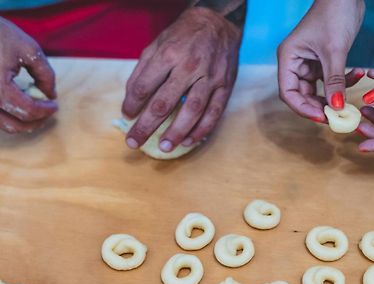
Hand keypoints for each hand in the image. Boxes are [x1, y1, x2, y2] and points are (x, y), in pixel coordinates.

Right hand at [0, 18, 56, 133]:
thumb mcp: (28, 49)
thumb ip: (45, 74)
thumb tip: (51, 95)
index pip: (28, 111)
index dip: (46, 110)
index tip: (55, 104)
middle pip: (15, 126)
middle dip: (36, 121)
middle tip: (47, 111)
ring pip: (3, 125)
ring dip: (22, 122)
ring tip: (36, 109)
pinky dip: (9, 115)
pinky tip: (20, 103)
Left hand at [122, 7, 241, 151]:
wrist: (219, 24)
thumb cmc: (184, 36)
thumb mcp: (158, 43)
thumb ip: (143, 71)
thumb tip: (131, 100)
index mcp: (168, 54)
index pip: (144, 85)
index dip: (132, 104)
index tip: (127, 116)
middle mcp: (189, 67)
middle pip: (164, 103)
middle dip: (147, 125)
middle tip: (134, 142)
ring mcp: (209, 78)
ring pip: (192, 111)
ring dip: (176, 132)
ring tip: (164, 147)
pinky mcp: (225, 87)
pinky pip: (214, 113)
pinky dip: (201, 130)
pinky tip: (189, 141)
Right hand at [277, 0, 364, 121]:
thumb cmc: (335, 13)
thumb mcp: (335, 50)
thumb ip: (334, 81)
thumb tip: (336, 108)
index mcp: (288, 59)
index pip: (288, 93)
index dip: (302, 108)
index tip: (321, 117)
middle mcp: (295, 63)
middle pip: (302, 96)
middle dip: (319, 106)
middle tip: (337, 117)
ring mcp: (308, 63)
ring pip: (317, 91)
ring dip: (333, 97)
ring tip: (349, 102)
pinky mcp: (322, 62)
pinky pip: (330, 81)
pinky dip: (343, 82)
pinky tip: (358, 74)